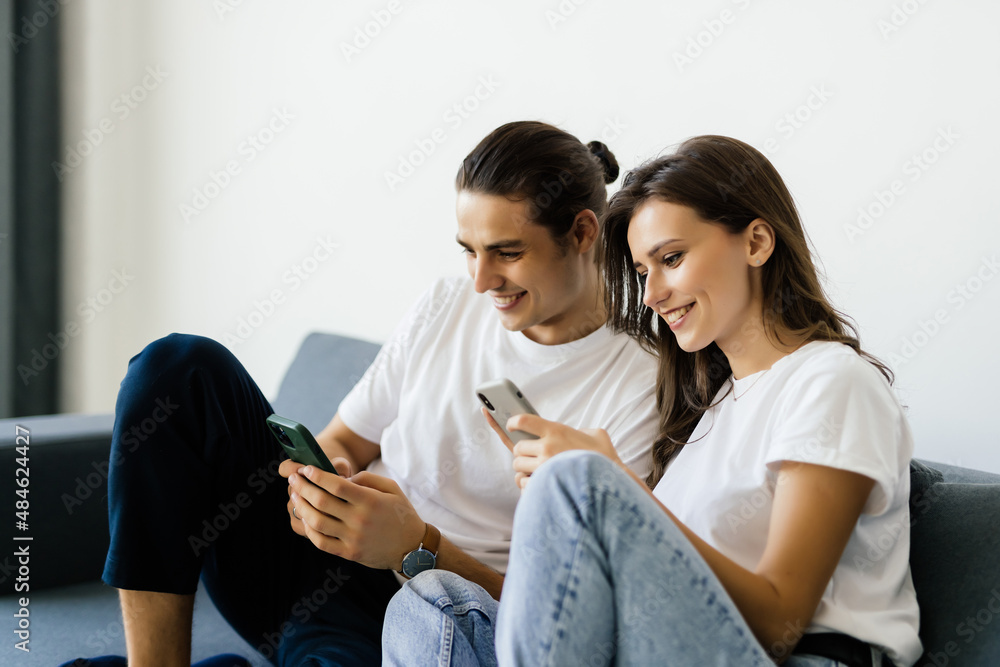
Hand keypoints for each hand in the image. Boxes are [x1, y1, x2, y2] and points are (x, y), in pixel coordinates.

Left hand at [281, 462, 425, 569]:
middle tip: (294, 479)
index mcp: (370, 500)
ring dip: (301, 507)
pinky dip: (308, 529)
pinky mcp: (349, 553)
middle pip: (321, 502)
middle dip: (303, 487)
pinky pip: (321, 542)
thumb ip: (366, 478)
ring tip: (295, 497)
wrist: (412, 547)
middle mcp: (359, 520)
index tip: (306, 469)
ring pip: (316, 522)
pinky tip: (304, 518)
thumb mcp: (391, 487)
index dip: (317, 475)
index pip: (336, 485)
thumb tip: (340, 479)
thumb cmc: (401, 513)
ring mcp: (353, 538)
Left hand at [483, 409, 621, 489]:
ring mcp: (544, 466)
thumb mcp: (596, 434)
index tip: (511, 425)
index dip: (512, 422)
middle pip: (517, 447)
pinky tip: (537, 484)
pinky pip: (522, 483)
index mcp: (556, 430)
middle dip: (521, 453)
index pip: (523, 420)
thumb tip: (578, 432)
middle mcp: (547, 446)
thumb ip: (582, 430)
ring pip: (517, 466)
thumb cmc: (604, 458)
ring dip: (523, 469)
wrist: (611, 482)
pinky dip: (527, 485)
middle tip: (530, 456)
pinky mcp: (543, 485)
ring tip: (534, 471)